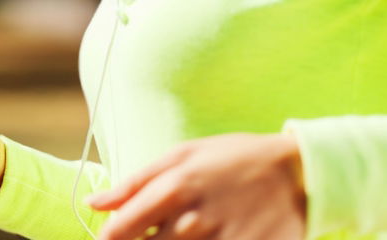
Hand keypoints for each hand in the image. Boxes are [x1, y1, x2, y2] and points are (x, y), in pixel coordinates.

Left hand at [85, 132, 305, 239]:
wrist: (292, 173)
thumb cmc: (231, 158)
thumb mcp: (183, 155)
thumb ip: (135, 182)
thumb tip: (94, 203)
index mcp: (172, 189)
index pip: (119, 231)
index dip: (109, 238)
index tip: (110, 238)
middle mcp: (191, 222)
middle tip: (157, 233)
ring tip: (183, 233)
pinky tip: (202, 239)